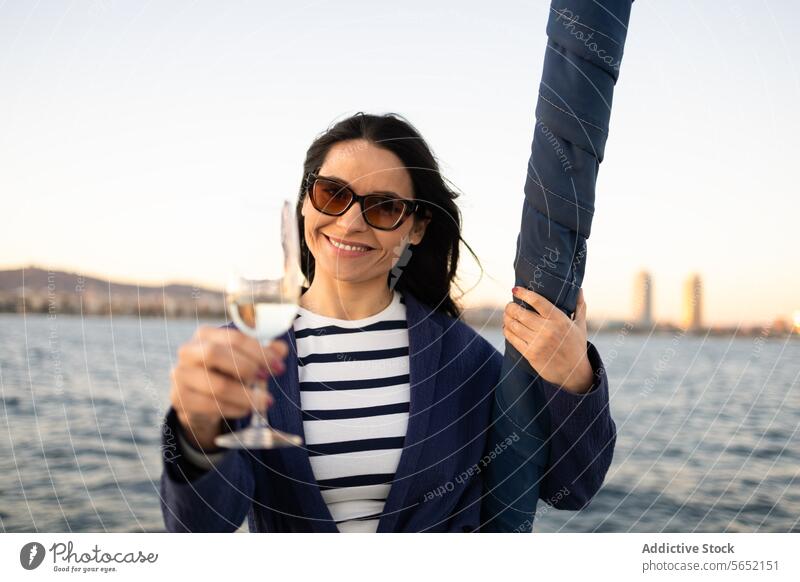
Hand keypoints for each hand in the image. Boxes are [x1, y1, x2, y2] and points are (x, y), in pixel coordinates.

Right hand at [169, 327, 288, 449]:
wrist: (200, 400)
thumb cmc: (226, 373)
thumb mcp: (245, 360)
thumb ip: (264, 353)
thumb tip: (281, 348)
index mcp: (205, 335)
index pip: (234, 338)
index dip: (259, 352)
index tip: (279, 367)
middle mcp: (188, 351)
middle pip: (214, 354)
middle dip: (247, 368)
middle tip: (268, 380)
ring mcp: (180, 375)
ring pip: (215, 385)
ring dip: (245, 395)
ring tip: (263, 401)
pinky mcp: (179, 399)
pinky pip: (210, 405)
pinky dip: (233, 409)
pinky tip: (245, 410)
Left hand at [503, 287, 593, 393]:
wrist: (574, 372)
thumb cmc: (576, 346)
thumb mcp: (581, 326)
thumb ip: (580, 306)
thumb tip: (579, 289)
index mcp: (559, 320)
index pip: (538, 301)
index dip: (524, 293)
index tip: (515, 289)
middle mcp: (547, 330)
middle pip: (521, 313)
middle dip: (511, 307)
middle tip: (510, 305)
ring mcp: (537, 342)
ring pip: (514, 325)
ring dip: (506, 318)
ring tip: (507, 315)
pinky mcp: (530, 354)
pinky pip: (512, 338)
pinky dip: (506, 330)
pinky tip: (507, 327)